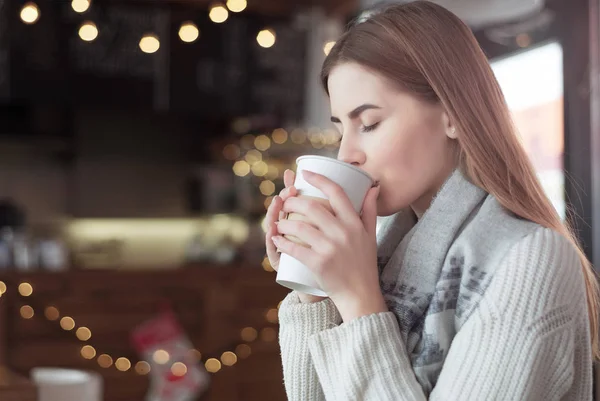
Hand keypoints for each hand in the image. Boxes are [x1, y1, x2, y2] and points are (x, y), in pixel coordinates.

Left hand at [272, 171, 387, 321]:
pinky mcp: (318, 263)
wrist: (360, 293)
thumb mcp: (370, 235)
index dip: (319, 179)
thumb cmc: (364, 263)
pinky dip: (281, 242)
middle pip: (311, 207)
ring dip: (283, 222)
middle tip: (285, 202)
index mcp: (354, 223)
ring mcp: (330, 248)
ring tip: (279, 223)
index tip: (305, 173)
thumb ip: (370, 210)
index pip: (336, 192)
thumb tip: (372, 187)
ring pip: (298, 226)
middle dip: (292, 201)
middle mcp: (343, 232)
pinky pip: (294, 248)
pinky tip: (275, 238)